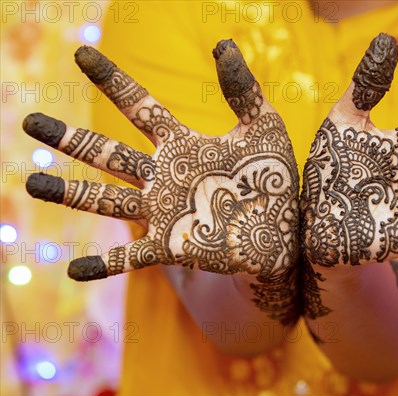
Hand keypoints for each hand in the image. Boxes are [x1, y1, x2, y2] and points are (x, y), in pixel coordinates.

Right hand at [24, 41, 299, 321]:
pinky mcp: (171, 246)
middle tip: (31, 123)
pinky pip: (130, 257)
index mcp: (182, 145)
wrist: (286, 232)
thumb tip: (221, 42)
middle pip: (107, 153)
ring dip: (70, 192)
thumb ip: (242, 88)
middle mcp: (164, 176)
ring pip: (106, 200)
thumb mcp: (263, 126)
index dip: (111, 80)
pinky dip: (104, 264)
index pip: (139, 106)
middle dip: (69, 139)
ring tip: (32, 182)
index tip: (82, 53)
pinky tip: (74, 271)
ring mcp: (164, 212)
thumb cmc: (275, 179)